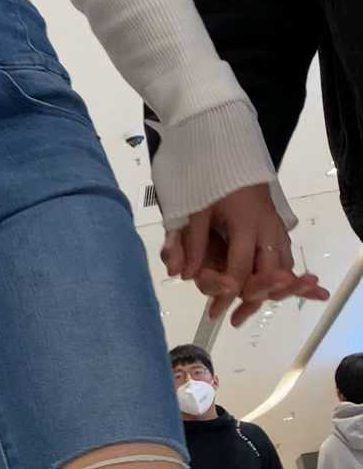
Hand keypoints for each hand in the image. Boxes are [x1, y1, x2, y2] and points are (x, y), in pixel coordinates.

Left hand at [162, 184, 327, 327]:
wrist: (227, 149)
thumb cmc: (208, 179)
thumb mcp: (194, 209)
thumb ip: (191, 243)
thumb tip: (183, 275)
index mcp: (246, 223)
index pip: (240, 267)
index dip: (227, 291)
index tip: (215, 312)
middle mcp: (267, 228)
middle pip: (267, 273)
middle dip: (252, 298)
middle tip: (235, 319)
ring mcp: (277, 227)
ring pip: (282, 267)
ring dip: (271, 291)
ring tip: (248, 311)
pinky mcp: (279, 226)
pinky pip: (284, 256)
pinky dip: (283, 275)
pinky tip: (278, 289)